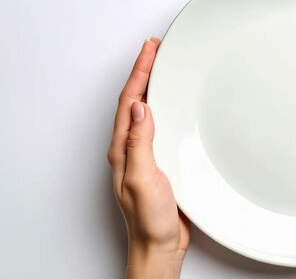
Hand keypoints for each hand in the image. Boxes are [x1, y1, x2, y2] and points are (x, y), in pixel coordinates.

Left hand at [107, 37, 189, 278]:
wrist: (160, 245)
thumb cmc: (149, 220)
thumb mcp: (143, 179)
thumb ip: (140, 144)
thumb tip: (141, 108)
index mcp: (123, 149)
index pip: (130, 101)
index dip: (140, 72)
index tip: (150, 50)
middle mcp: (131, 149)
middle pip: (135, 100)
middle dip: (144, 72)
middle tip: (154, 49)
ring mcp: (145, 154)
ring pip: (147, 111)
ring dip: (153, 86)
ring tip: (161, 67)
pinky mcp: (159, 161)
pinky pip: (160, 125)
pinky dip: (165, 107)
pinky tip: (172, 104)